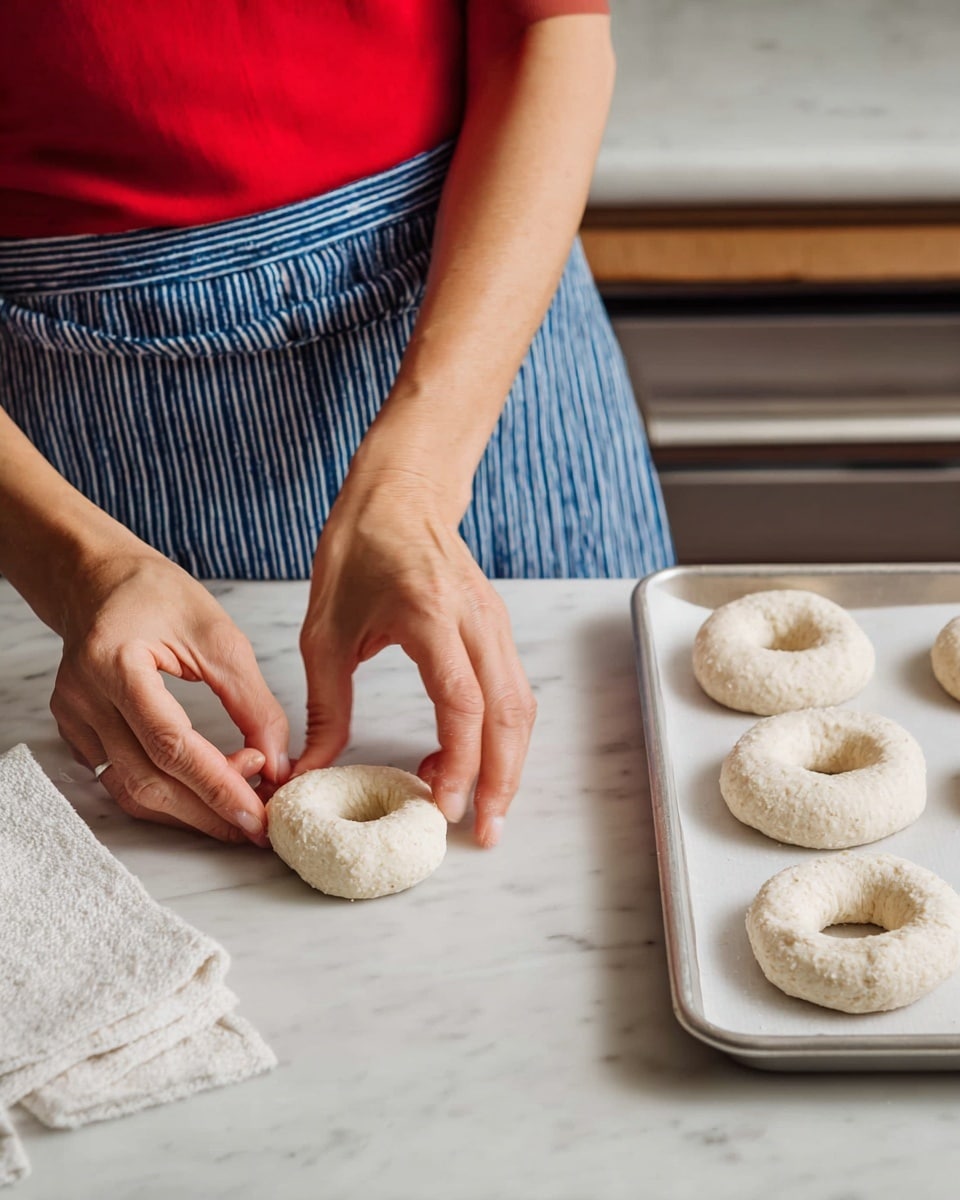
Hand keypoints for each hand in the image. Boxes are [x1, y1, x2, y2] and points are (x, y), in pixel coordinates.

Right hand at [51, 546, 289, 844]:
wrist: (99, 580)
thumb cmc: (157, 594)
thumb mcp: (218, 635)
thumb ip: (251, 701)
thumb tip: (278, 762)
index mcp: (116, 662)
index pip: (169, 743)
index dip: (217, 785)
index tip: (258, 812)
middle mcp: (84, 696)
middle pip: (147, 779)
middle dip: (208, 811)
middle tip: (258, 825)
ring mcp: (74, 718)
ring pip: (130, 790)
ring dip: (188, 812)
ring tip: (239, 815)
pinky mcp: (77, 731)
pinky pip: (120, 779)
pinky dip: (166, 794)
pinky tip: (205, 793)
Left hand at [297, 470, 536, 846]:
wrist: (400, 494)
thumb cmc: (358, 551)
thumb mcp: (325, 631)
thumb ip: (325, 707)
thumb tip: (311, 770)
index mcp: (431, 616)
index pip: (463, 703)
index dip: (462, 762)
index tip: (444, 806)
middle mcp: (476, 621)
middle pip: (509, 715)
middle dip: (501, 781)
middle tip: (481, 833)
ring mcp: (495, 623)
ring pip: (521, 707)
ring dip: (509, 763)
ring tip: (483, 810)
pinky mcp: (498, 628)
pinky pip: (514, 690)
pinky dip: (502, 734)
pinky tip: (471, 761)